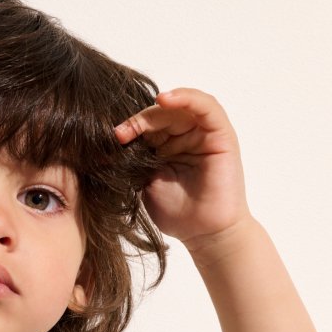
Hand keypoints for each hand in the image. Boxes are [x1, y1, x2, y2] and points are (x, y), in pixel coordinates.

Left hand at [114, 88, 252, 251]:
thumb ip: (137, 161)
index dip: (130, 128)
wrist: (203, 233)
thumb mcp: (147, 182)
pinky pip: (206, 107)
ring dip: (159, 109)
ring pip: (182, 106)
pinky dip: (186, 98)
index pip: (148, 126)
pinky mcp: (221, 134)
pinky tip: (165, 100)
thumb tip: (109, 144)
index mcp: (167, 146)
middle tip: (121, 133)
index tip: (112, 140)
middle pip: (163, 114)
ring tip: (140, 119)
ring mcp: (204, 134)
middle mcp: (186, 136)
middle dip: (140, 121)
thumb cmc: (177, 213)